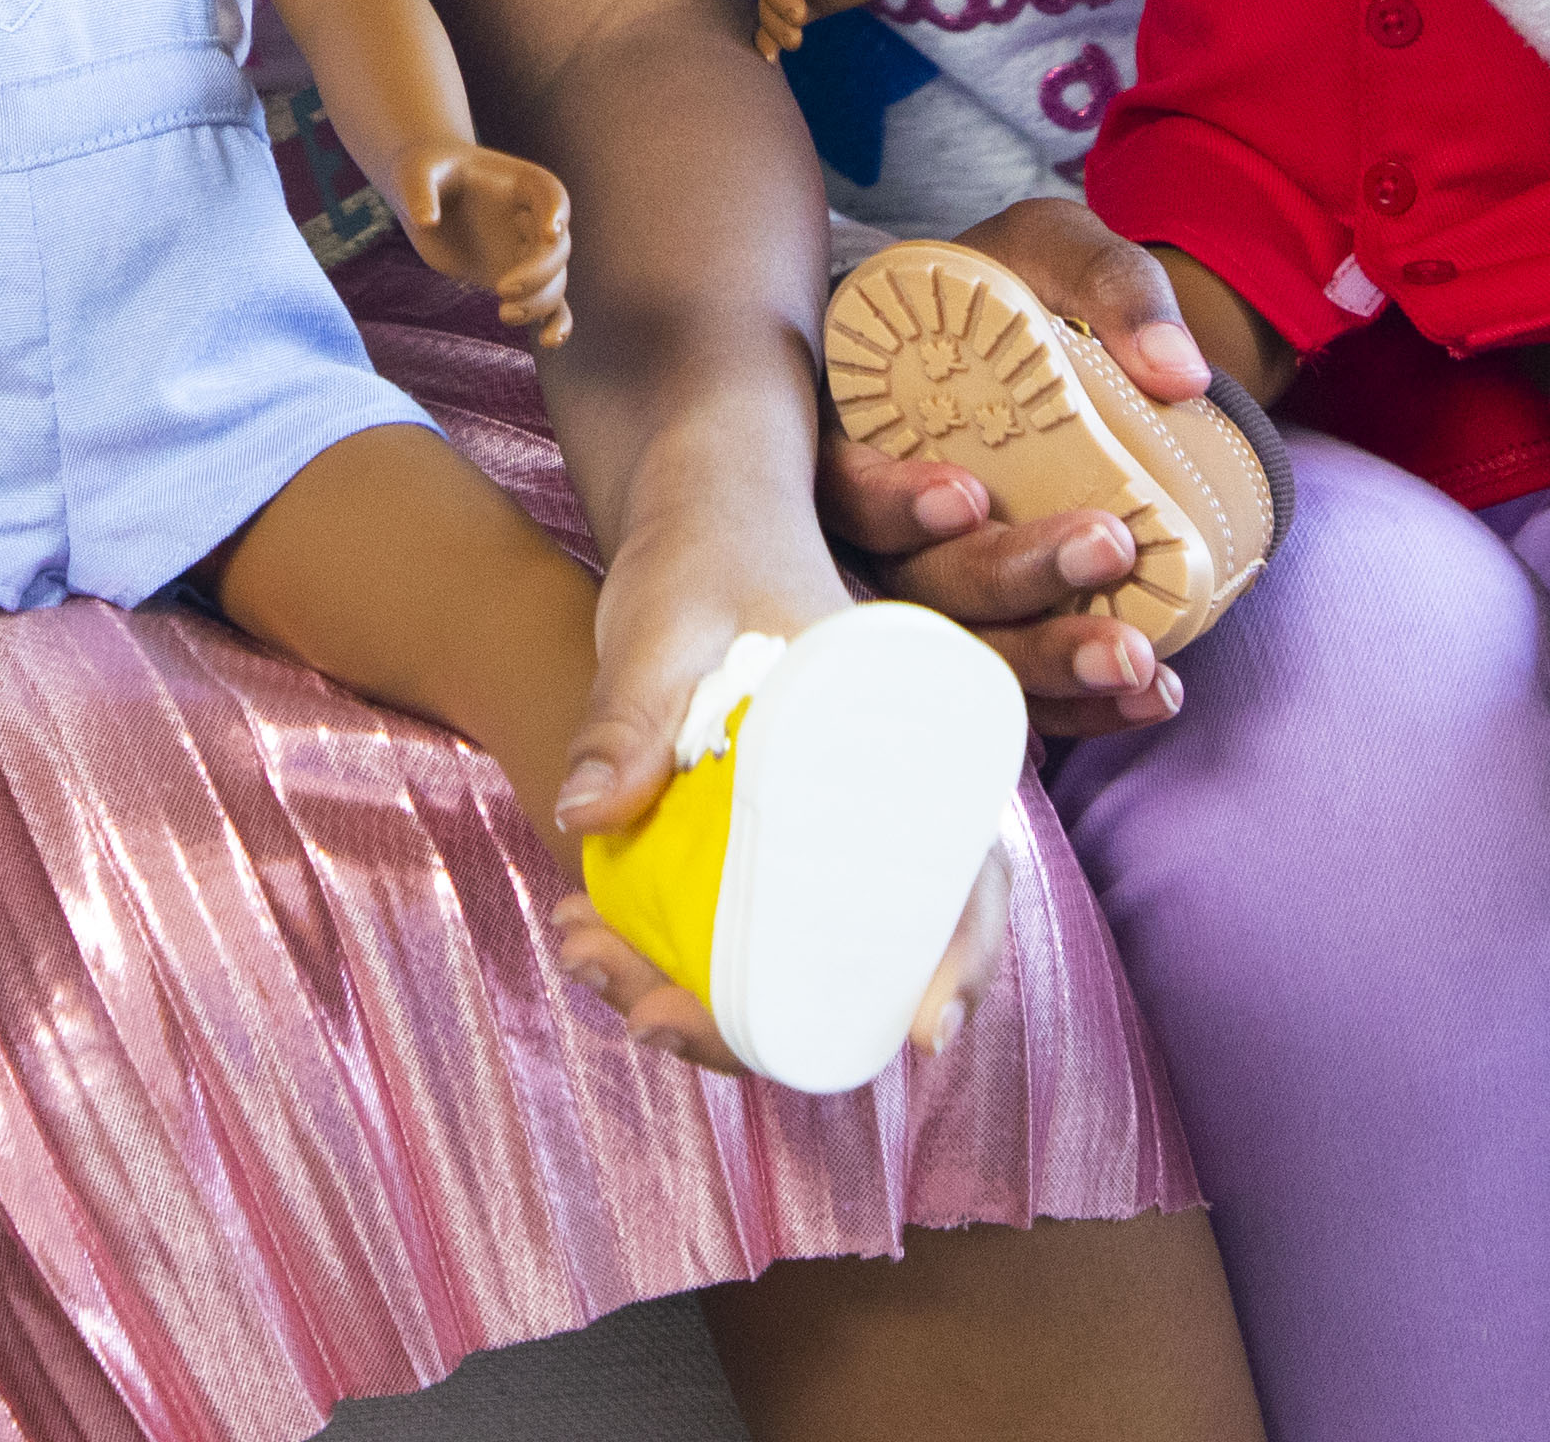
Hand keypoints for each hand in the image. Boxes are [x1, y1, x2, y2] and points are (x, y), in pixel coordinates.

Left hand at [403, 146, 574, 346]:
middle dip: (539, 272)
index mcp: (521, 184)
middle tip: (502, 290)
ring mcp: (526, 252)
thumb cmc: (425, 172)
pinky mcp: (517, 279)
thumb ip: (421, 193)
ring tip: (504, 314)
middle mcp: (533, 218)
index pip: (552, 194)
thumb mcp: (415, 173)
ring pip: (555, 281)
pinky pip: (549, 303)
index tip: (548, 233)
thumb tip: (426, 222)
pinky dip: (555, 322)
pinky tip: (548, 341)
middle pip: (557, 247)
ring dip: (539, 303)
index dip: (557, 213)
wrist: (424, 195)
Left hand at [547, 491, 1005, 1075]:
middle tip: (651, 1018)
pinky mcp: (764, 841)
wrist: (690, 513)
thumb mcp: (665, 622)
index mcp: (910, 746)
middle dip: (761, 1025)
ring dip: (700, 1002)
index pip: (969, 876)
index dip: (961, 965)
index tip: (921, 1037)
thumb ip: (628, 711)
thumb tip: (579, 814)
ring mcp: (821, 832)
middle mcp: (880, 804)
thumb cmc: (705, 549)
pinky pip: (744, 932)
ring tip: (583, 958)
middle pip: (865, 957)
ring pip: (789, 962)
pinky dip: (677, 960)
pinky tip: (589, 939)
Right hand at [817, 200, 1210, 739]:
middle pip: (908, 581)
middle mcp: (874, 522)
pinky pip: (1015, 689)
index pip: (838, 479)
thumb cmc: (1026, 293)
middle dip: (1006, 581)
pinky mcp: (984, 630)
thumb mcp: (1052, 248)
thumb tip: (1178, 372)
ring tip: (1139, 661)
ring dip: (1049, 665)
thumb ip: (1108, 285)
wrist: (1061, 352)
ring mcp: (927, 585)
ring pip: (960, 653)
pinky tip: (1153, 696)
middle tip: (1106, 549)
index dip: (890, 499)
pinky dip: (1084, 705)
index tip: (968, 496)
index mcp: (854, 422)